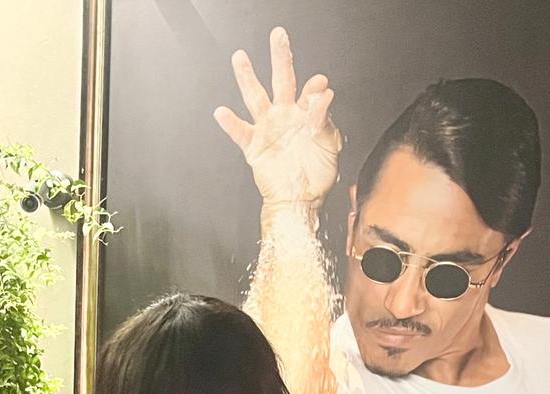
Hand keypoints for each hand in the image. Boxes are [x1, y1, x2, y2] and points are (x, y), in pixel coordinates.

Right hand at [214, 26, 341, 207]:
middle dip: (280, 57)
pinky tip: (222, 112)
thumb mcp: (328, 145)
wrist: (300, 201)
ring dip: (247, 77)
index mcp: (305, 115)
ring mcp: (268, 130)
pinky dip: (230, 123)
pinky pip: (240, 132)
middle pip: (281, 80)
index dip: (314, 86)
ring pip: (256, 98)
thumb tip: (324, 94)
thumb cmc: (316, 176)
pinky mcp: (254, 147)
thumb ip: (324, 119)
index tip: (318, 85)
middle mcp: (285, 117)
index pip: (309, 91)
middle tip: (279, 35)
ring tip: (241, 58)